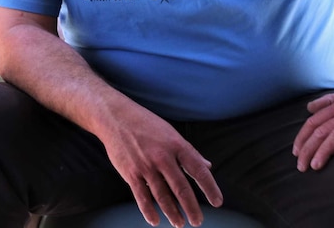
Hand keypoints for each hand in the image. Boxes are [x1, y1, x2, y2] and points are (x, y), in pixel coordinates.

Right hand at [100, 103, 222, 227]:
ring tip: (179, 223)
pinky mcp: (131, 172)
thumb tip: (207, 166)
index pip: (198, 170)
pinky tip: (155, 220)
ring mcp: (145, 166)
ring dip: (172, 212)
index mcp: (176, 145)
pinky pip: (141, 196)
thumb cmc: (146, 124)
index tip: (217, 202)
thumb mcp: (171, 133)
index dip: (210, 187)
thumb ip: (189, 151)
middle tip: (197, 221)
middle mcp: (162, 157)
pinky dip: (148, 211)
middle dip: (191, 207)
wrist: (116, 117)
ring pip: (162, 196)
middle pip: (181, 188)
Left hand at [292, 92, 333, 171]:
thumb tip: (309, 108)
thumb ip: (326, 102)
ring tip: (314, 165)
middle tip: (301, 165)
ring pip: (333, 136)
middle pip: (319, 131)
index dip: (302, 137)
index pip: (313, 122)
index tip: (296, 152)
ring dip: (322, 152)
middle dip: (307, 149)